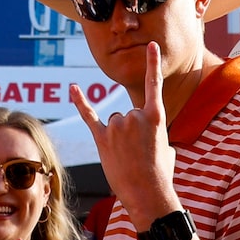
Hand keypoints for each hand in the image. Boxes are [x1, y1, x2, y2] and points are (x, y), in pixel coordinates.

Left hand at [70, 46, 176, 227]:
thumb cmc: (160, 174)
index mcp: (156, 116)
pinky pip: (89, 116)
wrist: (148, 194)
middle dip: (132, 135)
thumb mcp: (166, 147)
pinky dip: (81, 102)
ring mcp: (117, 126)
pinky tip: (73, 88)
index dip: (152, 63)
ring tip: (128, 158)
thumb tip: (144, 136)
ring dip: (118, 140)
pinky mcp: (102, 138)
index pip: (154, 84)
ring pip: (114, 123)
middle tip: (140, 155)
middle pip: (128, 115)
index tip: (151, 45)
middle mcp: (135, 115)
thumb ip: (153, 133)